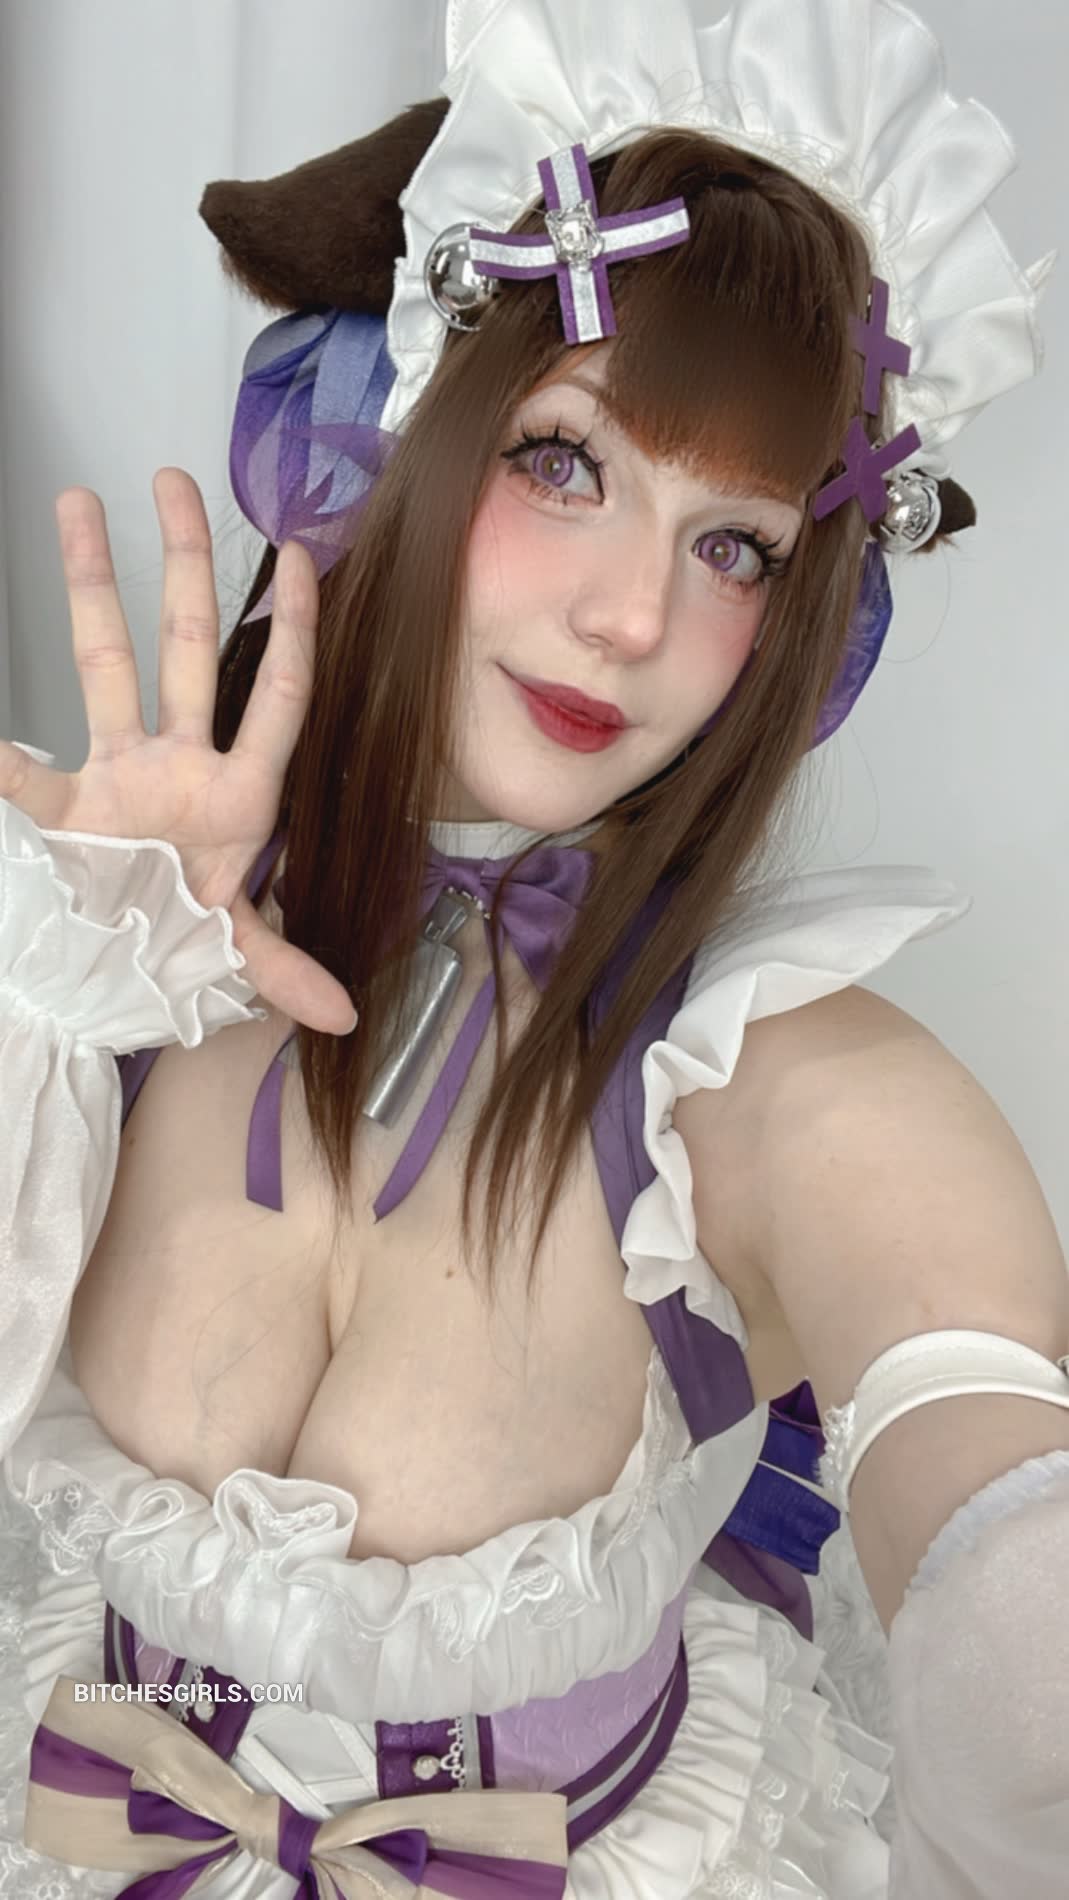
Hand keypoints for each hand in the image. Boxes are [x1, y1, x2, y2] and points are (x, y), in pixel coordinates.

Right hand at [0, 468, 355, 1034]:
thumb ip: (285, 970)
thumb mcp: (238, 952)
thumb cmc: (186, 942)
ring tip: (76, 502)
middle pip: (190, 646)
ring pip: (106, 662)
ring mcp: (120, 771)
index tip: (303, 555)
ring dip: (90, 587)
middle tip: (175, 480)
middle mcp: (182, 762)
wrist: (120, 972)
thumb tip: (346, 1014)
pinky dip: (5, 757)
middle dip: (185, 564)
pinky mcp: (67, 804)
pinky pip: (31, 774)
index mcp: (239, 794)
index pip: (280, 695)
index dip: (295, 629)